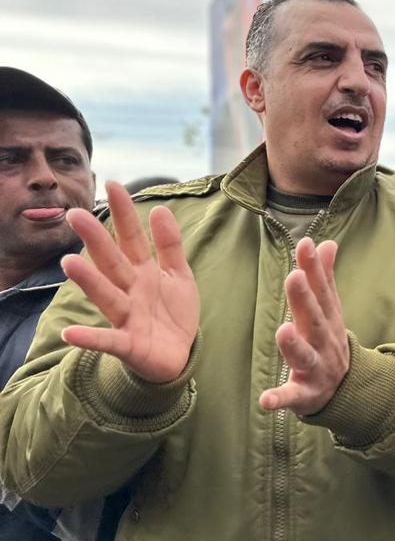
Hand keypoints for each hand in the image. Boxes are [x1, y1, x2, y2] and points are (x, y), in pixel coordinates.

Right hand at [61, 181, 199, 383]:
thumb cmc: (172, 312)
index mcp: (143, 272)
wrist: (179, 356)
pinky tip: (70, 334)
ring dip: (89, 281)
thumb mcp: (178, 275)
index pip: (131, 238)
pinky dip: (90, 338)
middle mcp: (130, 290)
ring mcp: (127, 317)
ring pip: (107, 295)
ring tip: (69, 262)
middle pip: (112, 262)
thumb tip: (159, 208)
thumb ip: (169, 245)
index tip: (113, 184)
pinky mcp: (128, 344)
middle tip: (76, 214)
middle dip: (97, 240)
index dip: (125, 213)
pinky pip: (108, 341)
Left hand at [259, 238, 350, 415]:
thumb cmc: (328, 342)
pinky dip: (280, 398)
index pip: (322, 290)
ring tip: (283, 331)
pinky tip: (266, 400)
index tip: (305, 244)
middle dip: (305, 299)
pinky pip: (292, 396)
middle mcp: (324, 341)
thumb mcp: (331, 310)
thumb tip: (328, 242)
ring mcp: (316, 368)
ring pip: (305, 356)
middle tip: (293, 276)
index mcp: (327, 320)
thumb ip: (326, 277)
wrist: (345, 390)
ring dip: (295, 345)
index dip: (314, 267)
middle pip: (315, 319)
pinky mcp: (304, 393)